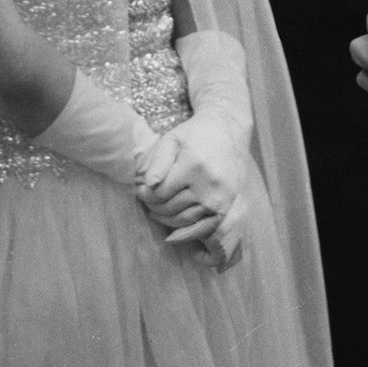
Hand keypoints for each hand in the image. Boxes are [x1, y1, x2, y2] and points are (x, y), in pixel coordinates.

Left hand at [136, 112, 251, 266]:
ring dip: (165, 219)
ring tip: (156, 210)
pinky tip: (173, 236)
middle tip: (146, 200)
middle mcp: (208, 185)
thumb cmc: (194, 133)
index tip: (140, 188)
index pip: (159, 193)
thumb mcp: (172, 138)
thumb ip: (157, 160)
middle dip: (153, 206)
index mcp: (192, 166)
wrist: (227, 129)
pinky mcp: (226, 206)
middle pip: (170, 207)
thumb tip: (148, 184)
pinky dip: (186, 235)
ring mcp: (219, 198)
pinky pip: (203, 228)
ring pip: (183, 220)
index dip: (145, 193)